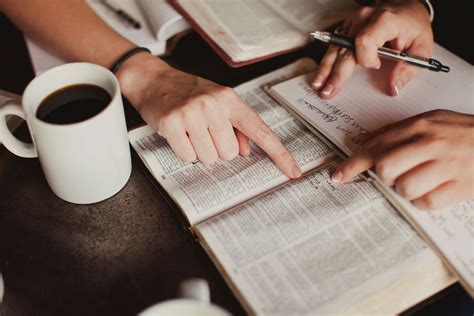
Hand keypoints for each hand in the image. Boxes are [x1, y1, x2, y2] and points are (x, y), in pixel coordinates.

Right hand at [117, 53, 301, 178]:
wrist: (154, 80)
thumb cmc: (190, 93)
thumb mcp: (218, 103)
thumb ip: (236, 127)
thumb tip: (246, 151)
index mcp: (230, 100)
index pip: (260, 131)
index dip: (279, 154)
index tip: (293, 172)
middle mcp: (213, 104)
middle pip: (230, 153)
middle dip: (218, 149)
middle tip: (205, 132)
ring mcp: (192, 113)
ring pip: (209, 158)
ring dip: (201, 151)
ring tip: (191, 132)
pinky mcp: (172, 123)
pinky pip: (188, 156)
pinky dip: (185, 151)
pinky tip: (180, 135)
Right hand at [312, 2, 432, 97]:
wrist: (406, 9)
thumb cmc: (413, 28)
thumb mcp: (422, 48)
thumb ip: (408, 69)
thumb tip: (392, 89)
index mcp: (385, 20)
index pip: (365, 41)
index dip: (367, 59)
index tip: (376, 65)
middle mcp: (364, 18)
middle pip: (345, 49)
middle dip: (336, 73)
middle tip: (327, 91)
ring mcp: (352, 22)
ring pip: (335, 48)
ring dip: (325, 69)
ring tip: (318, 86)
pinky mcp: (346, 27)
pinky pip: (334, 47)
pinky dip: (327, 63)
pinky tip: (320, 77)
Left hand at [332, 110, 473, 209]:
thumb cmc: (463, 132)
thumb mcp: (431, 120)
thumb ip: (395, 131)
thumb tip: (363, 140)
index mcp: (419, 126)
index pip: (376, 147)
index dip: (353, 164)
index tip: (338, 176)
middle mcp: (430, 143)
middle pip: (385, 168)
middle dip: (384, 177)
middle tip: (396, 175)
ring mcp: (446, 165)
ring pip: (403, 188)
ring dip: (406, 190)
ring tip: (422, 181)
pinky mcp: (459, 186)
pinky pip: (426, 203)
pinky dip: (425, 201)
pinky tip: (436, 189)